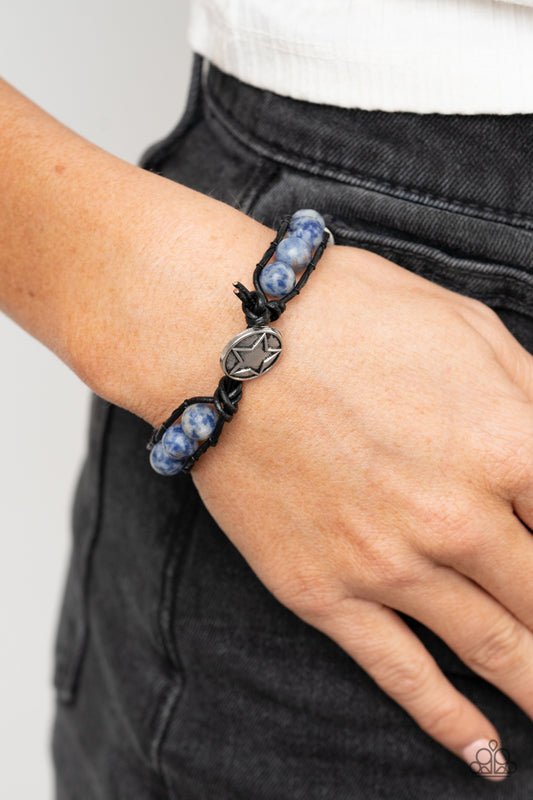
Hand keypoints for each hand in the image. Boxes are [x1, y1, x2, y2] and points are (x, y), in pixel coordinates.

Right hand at [190, 243, 532, 774]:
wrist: (223, 338)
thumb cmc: (348, 314)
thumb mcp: (468, 328)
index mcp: (508, 443)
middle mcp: (459, 518)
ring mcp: (389, 563)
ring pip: (494, 649)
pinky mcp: (324, 591)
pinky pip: (402, 673)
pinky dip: (452, 722)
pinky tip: (488, 753)